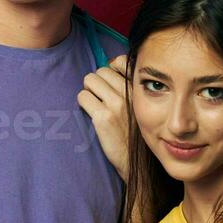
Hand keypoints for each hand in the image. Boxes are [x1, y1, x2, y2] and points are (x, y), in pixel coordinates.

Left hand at [77, 54, 131, 180]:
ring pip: (89, 80)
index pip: (121, 61)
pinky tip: (91, 114)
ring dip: (88, 91)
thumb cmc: (135, 133)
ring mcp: (116, 105)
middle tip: (99, 98)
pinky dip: (83, 104)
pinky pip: (83, 97)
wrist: (136, 161)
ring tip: (95, 105)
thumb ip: (129, 88)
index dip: (110, 69)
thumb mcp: (140, 106)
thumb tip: (110, 66)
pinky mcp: (103, 117)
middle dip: (96, 83)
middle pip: (101, 71)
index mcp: (139, 89)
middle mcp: (129, 94)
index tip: (108, 83)